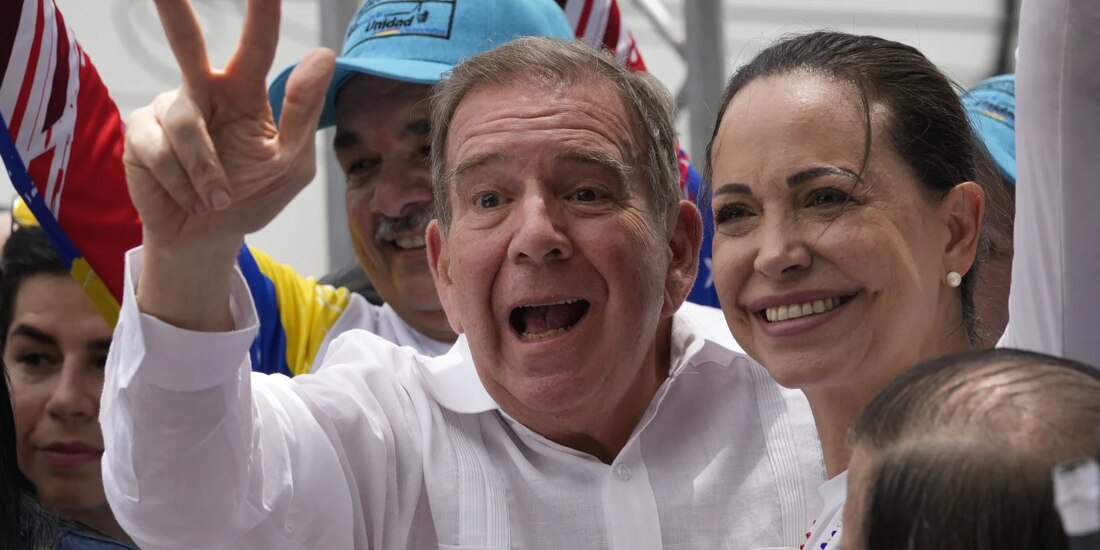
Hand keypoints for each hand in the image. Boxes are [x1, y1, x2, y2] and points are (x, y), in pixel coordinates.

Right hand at [124, 0, 334, 252]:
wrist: (207, 238)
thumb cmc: (251, 196)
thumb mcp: (291, 163)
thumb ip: (303, 111)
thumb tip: (323, 55)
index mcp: (245, 93)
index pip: (258, 45)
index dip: (262, 11)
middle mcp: (203, 91)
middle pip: (187, 41)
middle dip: (173, 8)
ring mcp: (167, 109)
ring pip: (185, 124)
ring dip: (206, 172)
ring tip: (215, 197)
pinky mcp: (140, 133)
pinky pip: (160, 150)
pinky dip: (182, 182)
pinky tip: (189, 196)